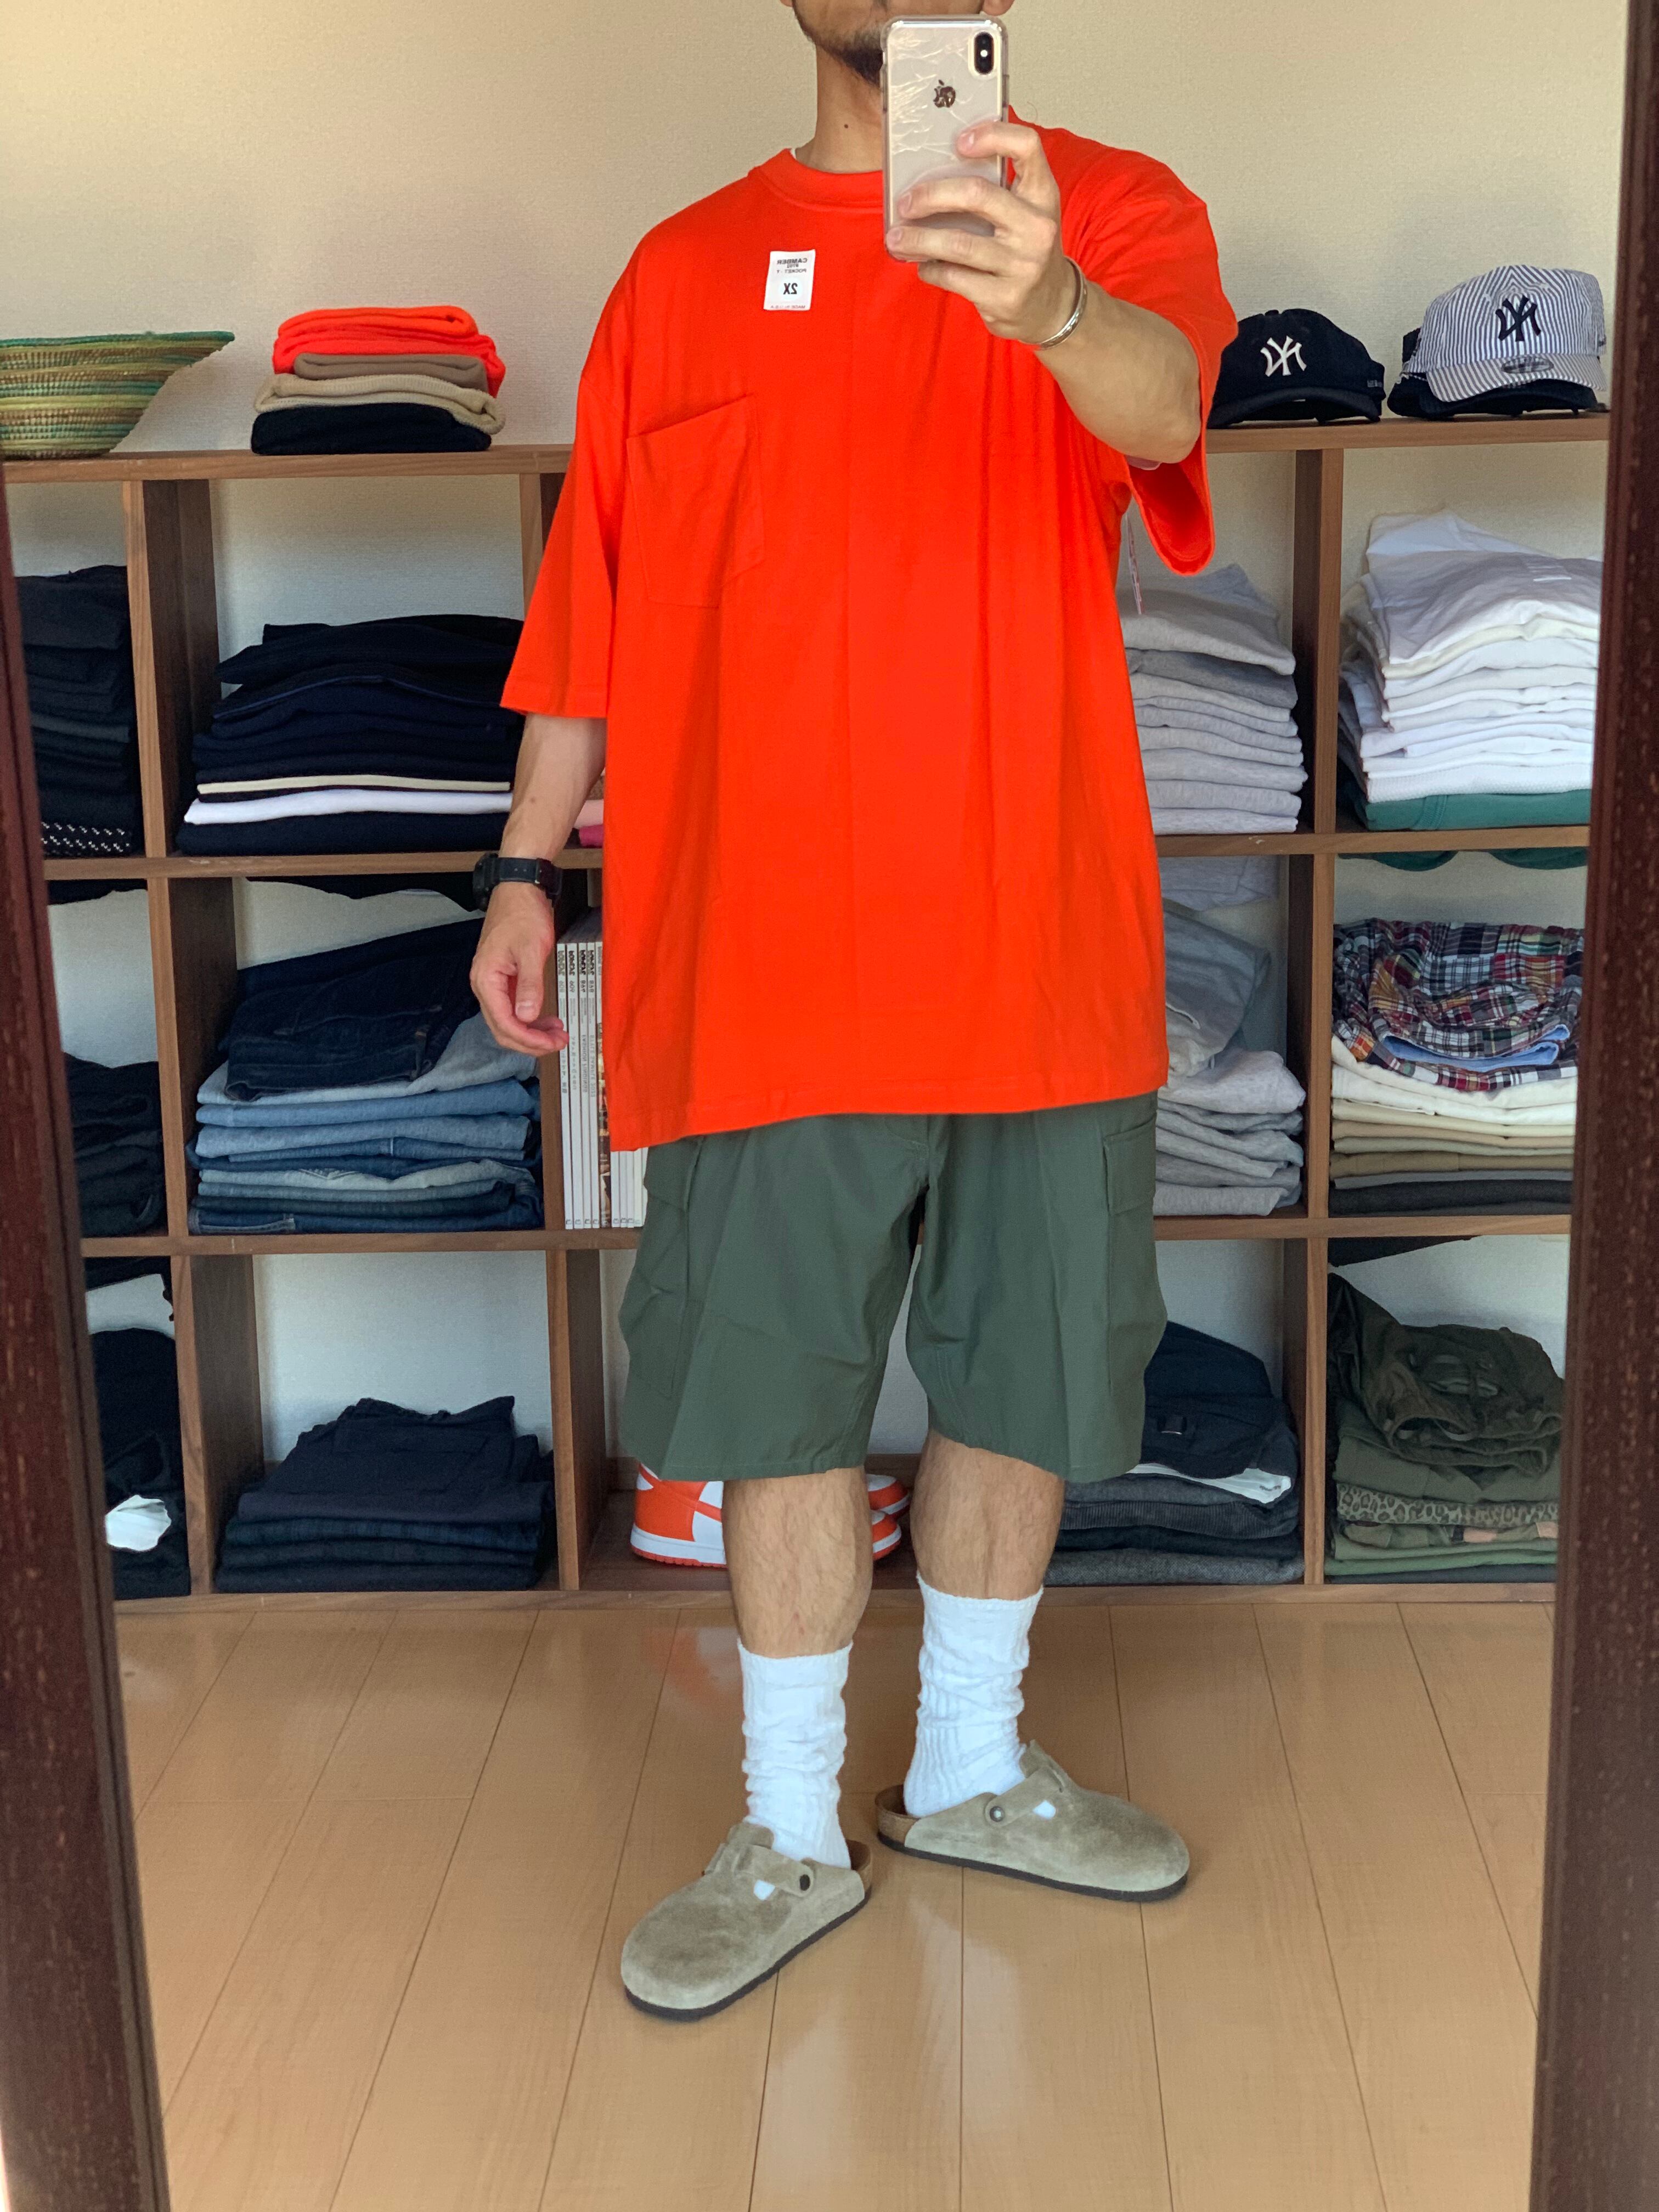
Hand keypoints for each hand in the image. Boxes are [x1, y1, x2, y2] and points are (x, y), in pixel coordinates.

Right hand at [470, 884, 565, 1057]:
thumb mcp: (531, 949)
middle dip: (531, 1041)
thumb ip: (530, 985)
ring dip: (531, 1032)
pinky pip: (513, 1008)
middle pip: (503, 1029)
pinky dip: (530, 1018)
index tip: (552, 1044)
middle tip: (559, 1042)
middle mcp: (484, 985)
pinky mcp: (503, 979)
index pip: (504, 1023)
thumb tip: (528, 1016)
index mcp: (486, 979)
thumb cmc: (522, 913)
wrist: (519, 890)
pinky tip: (546, 1020)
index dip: (528, 1039)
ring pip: (508, 1021)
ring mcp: (492, 983)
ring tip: (556, 1034)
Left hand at [886, 120, 1073, 344]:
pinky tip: (923, 266)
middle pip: (977, 194)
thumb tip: (933, 176)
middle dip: (931, 196)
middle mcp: (1037, 227)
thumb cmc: (1026, 248)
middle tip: (905, 203)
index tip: (959, 141)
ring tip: (896, 239)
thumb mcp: (1026, 211)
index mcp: (1042, 194)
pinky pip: (954, 277)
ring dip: (918, 240)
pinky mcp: (1005, 297)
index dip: (993, 135)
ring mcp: (1022, 265)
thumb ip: (996, 189)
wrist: (1051, 304)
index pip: (1027, 146)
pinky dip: (931, 270)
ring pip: (958, 243)